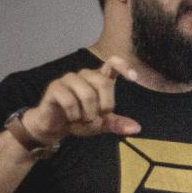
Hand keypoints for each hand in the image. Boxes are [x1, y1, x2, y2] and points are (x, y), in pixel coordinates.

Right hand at [22, 56, 140, 145]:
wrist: (54, 128)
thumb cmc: (80, 120)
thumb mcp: (102, 124)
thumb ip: (118, 124)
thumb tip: (137, 128)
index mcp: (99, 79)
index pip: (113, 63)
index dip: (124, 66)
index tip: (134, 78)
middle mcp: (85, 75)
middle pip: (104, 83)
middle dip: (104, 106)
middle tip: (97, 118)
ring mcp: (69, 79)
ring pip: (87, 94)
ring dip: (87, 114)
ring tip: (82, 119)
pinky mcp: (55, 87)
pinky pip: (70, 101)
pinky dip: (74, 115)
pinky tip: (71, 118)